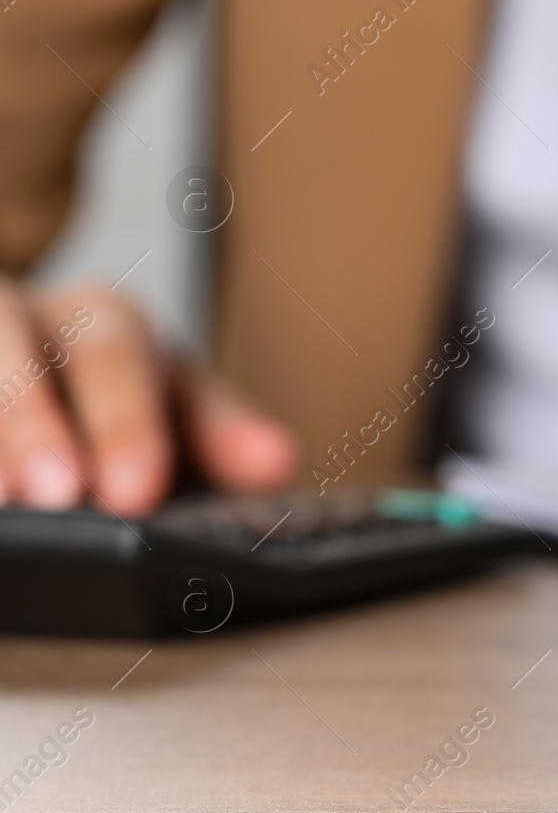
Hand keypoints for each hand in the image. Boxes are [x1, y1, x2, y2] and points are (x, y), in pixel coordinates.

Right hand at [0, 280, 297, 515]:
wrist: (41, 370)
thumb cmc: (117, 402)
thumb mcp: (178, 412)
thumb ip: (223, 438)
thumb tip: (278, 461)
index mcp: (104, 320)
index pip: (116, 360)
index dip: (125, 427)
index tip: (136, 493)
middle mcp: (23, 316)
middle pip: (14, 347)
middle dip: (33, 422)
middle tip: (54, 496)